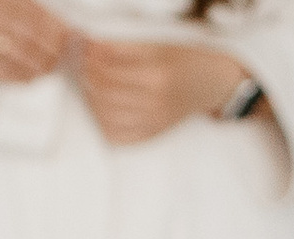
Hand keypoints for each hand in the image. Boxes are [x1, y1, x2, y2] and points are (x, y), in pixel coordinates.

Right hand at [0, 0, 66, 82]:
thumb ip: (31, 18)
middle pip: (33, 35)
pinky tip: (30, 80)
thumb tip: (66, 34)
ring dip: (39, 67)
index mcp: (2, 1)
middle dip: (52, 50)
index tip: (71, 41)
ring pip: (20, 55)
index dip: (58, 30)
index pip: (38, 14)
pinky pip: (4, 71)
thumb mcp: (5, 10)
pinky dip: (21, 78)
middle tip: (60, 61)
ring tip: (47, 72)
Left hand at [75, 40, 250, 146]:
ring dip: (92, 100)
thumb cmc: (181, 60)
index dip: (90, 59)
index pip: (107, 70)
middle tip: (85, 67)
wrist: (208, 84)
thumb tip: (90, 48)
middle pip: (103, 93)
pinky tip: (103, 109)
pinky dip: (104, 124)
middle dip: (88, 78)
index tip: (85, 51)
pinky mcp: (153, 133)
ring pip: (106, 117)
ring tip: (92, 86)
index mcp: (155, 75)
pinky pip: (119, 137)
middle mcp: (155, 102)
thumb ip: (121, 48)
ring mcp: (154, 122)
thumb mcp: (154, 46)